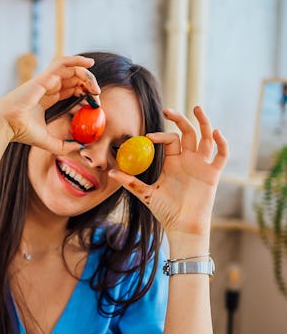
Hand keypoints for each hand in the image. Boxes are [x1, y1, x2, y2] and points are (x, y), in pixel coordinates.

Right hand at [0, 55, 99, 153]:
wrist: (5, 125)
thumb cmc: (20, 132)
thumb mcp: (47, 141)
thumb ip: (63, 145)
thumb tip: (80, 147)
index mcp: (44, 98)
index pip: (68, 89)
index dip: (83, 93)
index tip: (93, 104)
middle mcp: (45, 87)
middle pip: (72, 79)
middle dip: (87, 85)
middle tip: (97, 96)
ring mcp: (44, 80)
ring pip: (70, 70)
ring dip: (86, 75)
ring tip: (95, 87)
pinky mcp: (44, 77)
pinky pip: (63, 63)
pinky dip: (77, 60)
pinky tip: (89, 63)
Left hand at [109, 106, 228, 235]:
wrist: (182, 226)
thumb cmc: (165, 211)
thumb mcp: (146, 194)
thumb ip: (131, 182)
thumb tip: (112, 171)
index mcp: (173, 162)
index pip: (169, 139)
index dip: (160, 135)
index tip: (147, 136)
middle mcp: (188, 160)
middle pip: (187, 132)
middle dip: (179, 119)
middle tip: (167, 110)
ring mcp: (202, 165)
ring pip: (205, 138)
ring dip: (203, 122)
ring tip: (196, 108)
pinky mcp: (213, 174)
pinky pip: (221, 155)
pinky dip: (221, 143)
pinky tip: (215, 132)